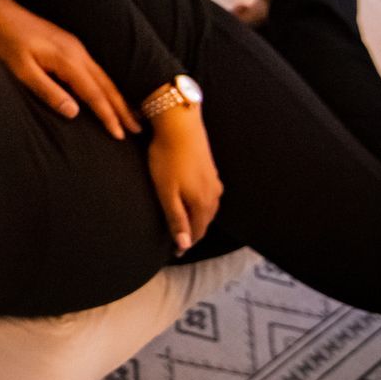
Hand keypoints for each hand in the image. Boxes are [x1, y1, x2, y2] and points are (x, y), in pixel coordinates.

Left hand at [0, 0, 139, 138]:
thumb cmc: (4, 41)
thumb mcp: (21, 70)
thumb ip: (47, 91)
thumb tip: (74, 112)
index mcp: (68, 59)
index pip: (94, 93)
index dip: (108, 115)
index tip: (119, 135)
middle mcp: (77, 51)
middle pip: (106, 84)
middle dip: (122, 108)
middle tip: (137, 130)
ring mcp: (75, 46)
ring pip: (103, 76)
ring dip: (117, 97)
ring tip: (131, 115)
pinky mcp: (69, 44)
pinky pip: (95, 69)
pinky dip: (106, 84)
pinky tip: (108, 92)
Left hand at [145, 110, 221, 253]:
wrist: (180, 126)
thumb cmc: (168, 159)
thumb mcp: (166, 192)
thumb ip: (176, 218)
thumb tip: (184, 244)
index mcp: (203, 203)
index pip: (196, 232)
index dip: (185, 244)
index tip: (174, 253)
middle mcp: (214, 194)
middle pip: (204, 221)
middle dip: (193, 234)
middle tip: (179, 244)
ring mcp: (214, 181)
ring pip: (208, 209)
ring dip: (198, 219)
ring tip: (186, 226)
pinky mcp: (211, 170)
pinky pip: (208, 196)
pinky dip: (200, 205)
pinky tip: (193, 202)